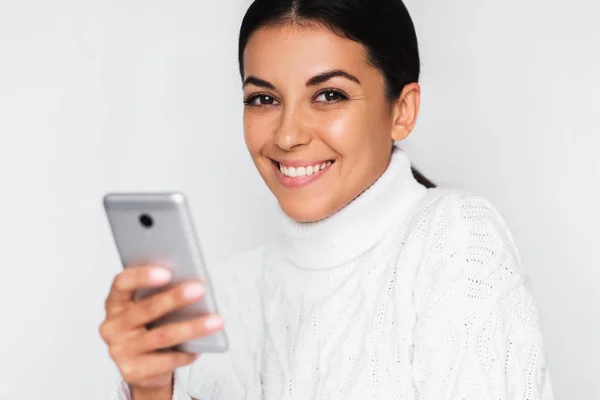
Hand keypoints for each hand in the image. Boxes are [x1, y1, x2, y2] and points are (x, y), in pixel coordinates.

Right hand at [99, 266, 223, 393]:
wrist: (144, 368)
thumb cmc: (152, 327)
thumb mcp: (152, 309)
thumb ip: (162, 294)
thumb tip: (192, 285)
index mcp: (115, 303)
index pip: (121, 283)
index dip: (142, 276)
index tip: (167, 272)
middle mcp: (112, 327)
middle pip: (146, 309)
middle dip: (175, 298)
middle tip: (199, 289)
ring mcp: (120, 351)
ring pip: (162, 336)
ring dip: (192, 327)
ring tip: (216, 321)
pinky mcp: (132, 372)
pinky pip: (166, 360)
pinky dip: (187, 353)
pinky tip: (201, 348)